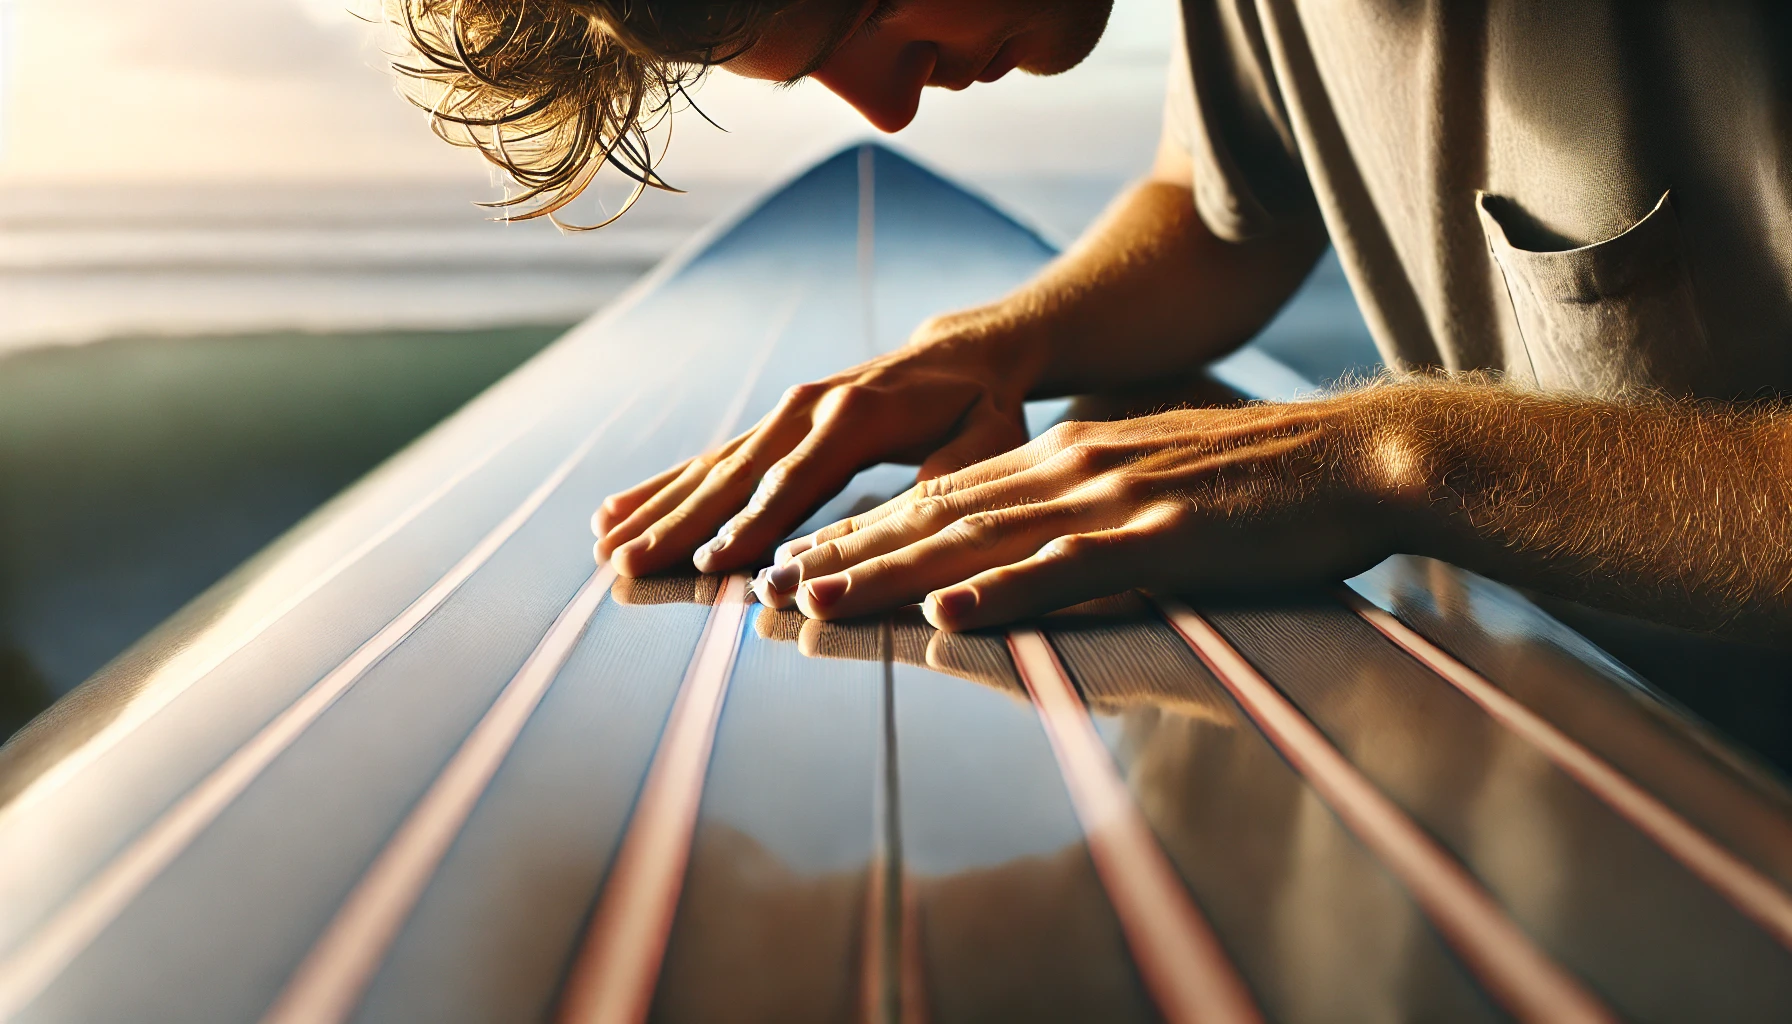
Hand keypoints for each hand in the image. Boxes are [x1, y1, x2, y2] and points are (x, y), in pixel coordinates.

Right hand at [593, 310, 1040, 576]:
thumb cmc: (983, 409)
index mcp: (859, 415)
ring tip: (603, 545)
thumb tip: (909, 533)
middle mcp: (809, 407)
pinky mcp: (772, 427)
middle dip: (679, 525)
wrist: (963, 353)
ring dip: (656, 508)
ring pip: (711, 468)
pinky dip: (661, 486)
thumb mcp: (988, 443)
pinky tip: (614, 511)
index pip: (797, 481)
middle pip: (735, 476)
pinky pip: (710, 460)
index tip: (709, 565)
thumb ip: (951, 482)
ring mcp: (784, 414)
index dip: (754, 525)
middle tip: (626, 566)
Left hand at [753, 394, 1415, 629]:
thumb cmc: (1264, 485)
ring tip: (813, 602)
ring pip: (977, 540)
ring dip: (888, 574)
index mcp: (1069, 458)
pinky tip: (945, 616)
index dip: (866, 529)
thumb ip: (1089, 511)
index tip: (800, 560)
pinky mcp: (1161, 535)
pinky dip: (1002, 592)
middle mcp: (1071, 468)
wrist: (1362, 457)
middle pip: (936, 516)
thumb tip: (1039, 548)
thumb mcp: (1155, 485)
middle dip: (845, 551)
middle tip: (764, 586)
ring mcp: (1112, 498)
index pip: (945, 497)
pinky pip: (1065, 568)